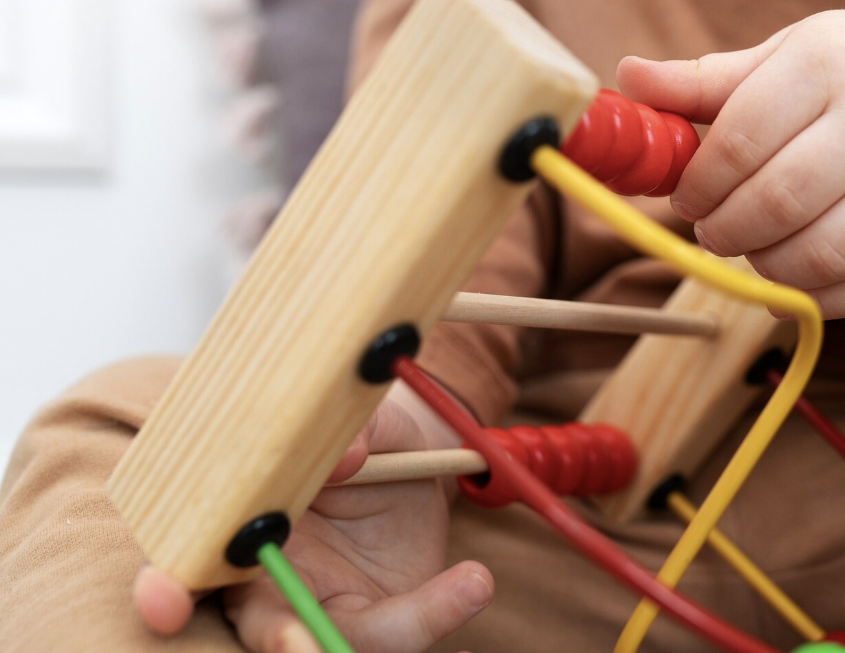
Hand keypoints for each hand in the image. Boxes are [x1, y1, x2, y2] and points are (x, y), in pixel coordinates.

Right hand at [133, 385, 492, 652]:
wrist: (420, 463)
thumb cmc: (373, 438)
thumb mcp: (375, 421)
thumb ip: (357, 431)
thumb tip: (345, 455)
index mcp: (240, 523)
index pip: (185, 564)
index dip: (168, 587)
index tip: (164, 602)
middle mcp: (267, 580)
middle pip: (256, 628)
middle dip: (277, 642)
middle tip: (301, 647)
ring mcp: (316, 609)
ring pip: (332, 642)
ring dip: (391, 629)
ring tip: (466, 585)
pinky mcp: (368, 625)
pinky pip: (394, 637)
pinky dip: (436, 615)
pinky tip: (474, 583)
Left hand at [618, 10, 844, 318]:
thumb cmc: (844, 75)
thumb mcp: (779, 60)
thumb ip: (703, 82)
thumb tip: (626, 78)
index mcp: (828, 63)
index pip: (745, 134)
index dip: (701, 181)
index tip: (685, 197)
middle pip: (784, 199)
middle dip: (728, 229)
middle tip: (711, 232)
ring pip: (828, 251)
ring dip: (769, 268)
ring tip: (751, 253)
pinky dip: (818, 297)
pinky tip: (788, 283)